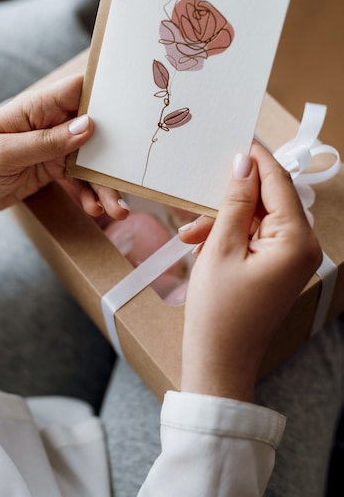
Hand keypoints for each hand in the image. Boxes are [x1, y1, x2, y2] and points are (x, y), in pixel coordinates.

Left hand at [0, 75, 128, 244]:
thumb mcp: (3, 154)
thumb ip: (46, 141)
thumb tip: (88, 126)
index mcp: (35, 108)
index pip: (77, 90)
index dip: (107, 94)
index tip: (135, 108)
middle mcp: (49, 124)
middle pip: (94, 129)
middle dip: (115, 152)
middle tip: (132, 174)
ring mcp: (53, 147)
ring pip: (92, 160)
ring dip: (106, 183)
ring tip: (118, 208)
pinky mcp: (54, 169)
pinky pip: (81, 180)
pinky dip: (91, 194)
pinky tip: (96, 209)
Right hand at [179, 141, 321, 400]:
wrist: (218, 363)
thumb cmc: (218, 312)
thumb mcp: (221, 247)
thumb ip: (235, 201)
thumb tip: (244, 162)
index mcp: (296, 240)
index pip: (278, 182)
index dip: (256, 157)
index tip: (236, 134)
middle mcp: (303, 247)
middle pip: (268, 199)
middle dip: (230, 197)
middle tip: (198, 200)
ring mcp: (292, 258)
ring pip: (257, 218)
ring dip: (224, 219)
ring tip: (191, 235)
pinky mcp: (278, 266)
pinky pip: (255, 236)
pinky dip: (229, 235)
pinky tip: (201, 244)